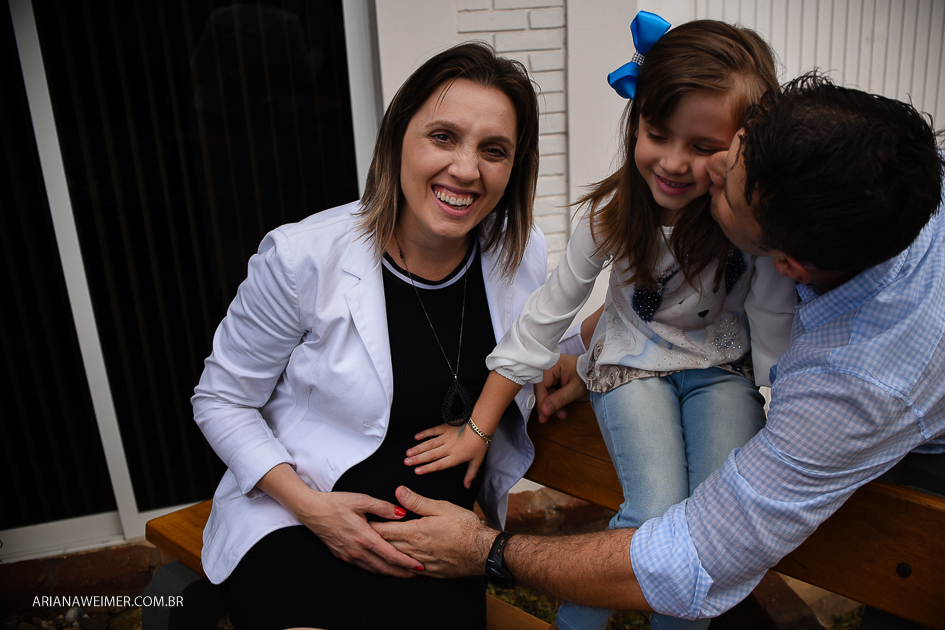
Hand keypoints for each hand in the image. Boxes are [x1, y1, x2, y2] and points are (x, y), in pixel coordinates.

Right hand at [294, 489, 423, 576]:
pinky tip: (383, 568)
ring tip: (404, 573)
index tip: (419, 566)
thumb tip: (401, 514)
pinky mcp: (342, 556)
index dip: (406, 562)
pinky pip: (363, 567)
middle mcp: (357, 550)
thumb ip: (383, 507)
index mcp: (364, 537)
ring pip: (373, 570)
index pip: (390, 555)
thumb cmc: (336, 503)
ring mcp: (349, 555)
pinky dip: (376, 569)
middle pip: (384, 568)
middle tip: (417, 574)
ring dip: (390, 573)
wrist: (311, 510)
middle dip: (402, 573)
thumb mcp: (361, 500)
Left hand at [372, 486, 495, 577]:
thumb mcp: (441, 507)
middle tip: (361, 535)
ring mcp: (421, 563)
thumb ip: (417, 501)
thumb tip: (399, 492)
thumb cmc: (464, 527)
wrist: (482, 550)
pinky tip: (396, 564)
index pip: (384, 530)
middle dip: (373, 540)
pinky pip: (408, 571)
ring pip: (395, 559)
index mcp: (414, 532)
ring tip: (373, 550)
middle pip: (386, 546)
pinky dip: (398, 566)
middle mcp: (414, 550)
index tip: (361, 522)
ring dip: (383, 554)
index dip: (371, 526)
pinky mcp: (430, 572)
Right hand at [406, 422, 488, 487]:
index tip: (416, 471)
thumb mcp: (477, 462)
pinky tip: (416, 437)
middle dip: (417, 459)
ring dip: (418, 448)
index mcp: (455, 457)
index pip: (439, 465)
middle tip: (406, 462)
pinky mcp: (445, 427)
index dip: (427, 468)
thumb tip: (466, 486)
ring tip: (408, 453)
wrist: (481, 426)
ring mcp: (446, 437)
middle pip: (431, 455)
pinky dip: (424, 433)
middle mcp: (448, 448)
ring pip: (429, 444)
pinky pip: (433, 431)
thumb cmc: (480, 444)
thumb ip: (470, 475)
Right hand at [534, 354, 587, 422]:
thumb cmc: (588, 377)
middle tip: (548, 418)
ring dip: (552, 405)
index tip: (543, 414)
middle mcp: (550, 368)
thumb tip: (544, 410)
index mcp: (552, 364)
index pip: (541, 384)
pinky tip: (561, 411)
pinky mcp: (555, 381)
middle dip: (547, 404)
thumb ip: (558, 399)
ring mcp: (552, 375)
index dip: (541, 400)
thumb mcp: (574, 390)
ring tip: (561, 415)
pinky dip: (555, 402)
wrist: (599, 376)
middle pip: (541, 388)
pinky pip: (551, 393)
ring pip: (546, 393)